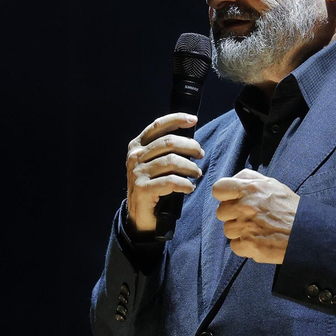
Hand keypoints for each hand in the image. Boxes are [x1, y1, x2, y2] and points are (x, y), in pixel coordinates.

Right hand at [125, 113, 204, 234]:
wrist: (140, 216)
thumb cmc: (153, 186)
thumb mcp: (153, 164)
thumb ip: (165, 150)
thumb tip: (191, 139)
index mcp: (136, 146)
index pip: (158, 126)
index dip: (177, 119)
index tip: (194, 120)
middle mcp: (135, 157)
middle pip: (169, 142)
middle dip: (190, 146)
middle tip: (200, 154)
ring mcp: (137, 173)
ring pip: (172, 162)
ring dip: (190, 167)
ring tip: (197, 173)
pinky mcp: (143, 189)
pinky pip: (171, 181)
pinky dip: (185, 184)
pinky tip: (190, 187)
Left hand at [211, 168, 298, 263]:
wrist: (307, 232)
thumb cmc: (290, 208)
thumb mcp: (272, 185)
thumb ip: (250, 179)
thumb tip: (232, 181)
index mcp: (250, 188)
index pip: (218, 189)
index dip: (224, 196)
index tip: (232, 200)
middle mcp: (245, 205)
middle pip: (221, 212)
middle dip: (233, 216)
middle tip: (250, 217)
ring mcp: (246, 226)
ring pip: (228, 230)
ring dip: (240, 231)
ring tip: (258, 229)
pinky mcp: (249, 244)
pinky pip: (235, 246)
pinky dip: (245, 246)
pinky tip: (259, 240)